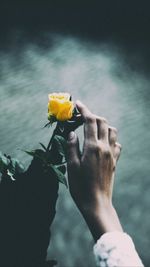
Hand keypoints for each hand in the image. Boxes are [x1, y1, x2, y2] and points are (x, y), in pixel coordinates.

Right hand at [67, 101, 122, 240]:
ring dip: (102, 125)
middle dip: (92, 115)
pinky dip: (110, 138)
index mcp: (93, 147)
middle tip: (82, 117)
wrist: (97, 203)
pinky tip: (102, 143)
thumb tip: (72, 133)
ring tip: (92, 128)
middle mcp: (104, 147)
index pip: (90, 121)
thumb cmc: (81, 186)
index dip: (84, 110)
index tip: (78, 104)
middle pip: (102, 122)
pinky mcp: (114, 161)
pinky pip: (116, 143)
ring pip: (111, 131)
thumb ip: (72, 147)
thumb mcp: (72, 166)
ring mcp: (111, 154)